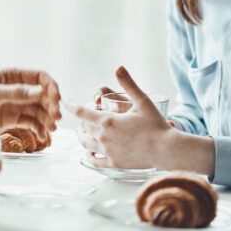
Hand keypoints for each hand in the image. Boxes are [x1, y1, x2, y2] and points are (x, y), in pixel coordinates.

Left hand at [0, 68, 60, 138]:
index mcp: (11, 75)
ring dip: (47, 119)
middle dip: (51, 106)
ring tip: (51, 130)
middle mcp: (15, 88)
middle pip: (42, 95)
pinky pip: (30, 123)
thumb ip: (15, 93)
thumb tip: (41, 91)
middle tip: (56, 120)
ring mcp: (13, 105)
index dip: (51, 87)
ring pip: (38, 110)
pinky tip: (42, 137)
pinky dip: (38, 129)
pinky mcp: (10, 120)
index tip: (56, 101)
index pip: (39, 77)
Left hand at [73, 66, 187, 170]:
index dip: (71, 105)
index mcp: (108, 121)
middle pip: (84, 128)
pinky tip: (89, 154)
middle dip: (82, 121)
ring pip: (86, 144)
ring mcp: (108, 152)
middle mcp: (104, 137)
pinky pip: (95, 162)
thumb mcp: (142, 101)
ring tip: (82, 133)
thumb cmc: (156, 124)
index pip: (81, 111)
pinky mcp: (114, 163)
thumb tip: (118, 67)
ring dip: (82, 137)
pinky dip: (89, 157)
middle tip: (84, 117)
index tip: (64, 101)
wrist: (166, 150)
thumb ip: (128, 84)